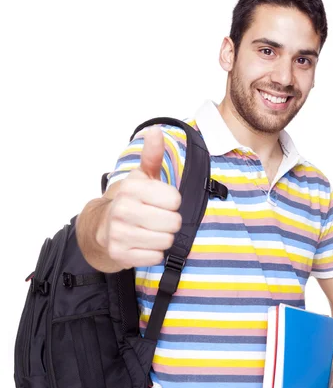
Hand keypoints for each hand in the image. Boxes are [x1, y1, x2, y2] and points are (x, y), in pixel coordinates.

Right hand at [100, 127, 181, 268]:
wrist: (102, 228)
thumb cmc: (131, 202)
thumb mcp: (142, 177)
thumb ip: (152, 155)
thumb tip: (156, 130)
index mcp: (131, 188)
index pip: (175, 200)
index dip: (172, 203)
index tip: (160, 202)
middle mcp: (122, 210)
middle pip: (173, 222)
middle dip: (170, 223)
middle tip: (157, 219)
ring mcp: (119, 233)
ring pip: (166, 241)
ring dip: (163, 238)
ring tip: (150, 231)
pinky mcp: (119, 254)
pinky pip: (155, 257)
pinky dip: (153, 253)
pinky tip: (143, 244)